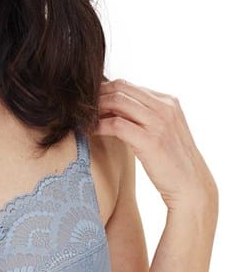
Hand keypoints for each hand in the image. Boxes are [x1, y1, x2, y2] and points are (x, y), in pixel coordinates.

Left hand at [93, 78, 217, 210]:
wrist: (190, 184)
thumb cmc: (172, 162)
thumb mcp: (163, 131)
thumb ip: (146, 117)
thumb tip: (116, 110)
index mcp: (168, 101)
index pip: (129, 86)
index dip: (106, 91)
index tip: (89, 102)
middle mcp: (164, 107)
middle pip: (121, 89)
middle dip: (97, 96)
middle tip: (80, 108)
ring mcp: (158, 122)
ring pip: (118, 102)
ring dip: (96, 109)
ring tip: (82, 118)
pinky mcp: (150, 140)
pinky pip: (116, 125)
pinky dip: (99, 126)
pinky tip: (89, 132)